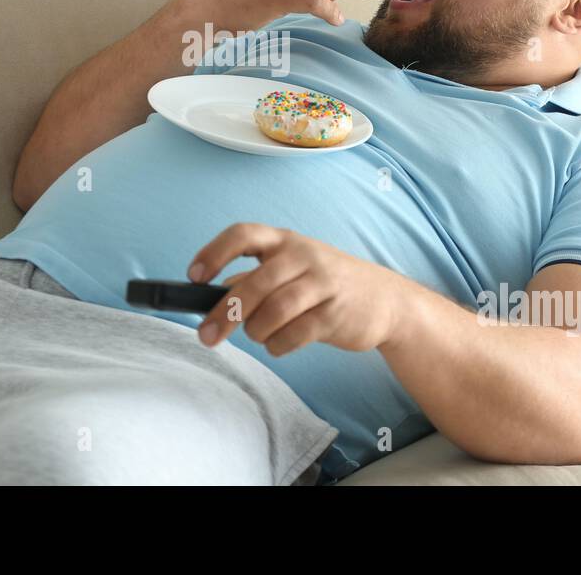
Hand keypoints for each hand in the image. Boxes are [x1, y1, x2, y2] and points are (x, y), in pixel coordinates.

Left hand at [187, 222, 409, 355]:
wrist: (386, 300)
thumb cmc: (327, 284)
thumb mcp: (292, 269)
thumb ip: (255, 278)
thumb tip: (212, 295)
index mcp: (285, 240)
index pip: (243, 234)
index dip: (214, 253)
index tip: (194, 276)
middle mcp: (303, 256)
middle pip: (255, 283)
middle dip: (225, 313)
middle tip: (206, 335)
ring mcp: (322, 284)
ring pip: (273, 311)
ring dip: (255, 331)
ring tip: (257, 335)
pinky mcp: (335, 315)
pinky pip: (293, 335)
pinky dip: (277, 345)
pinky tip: (278, 344)